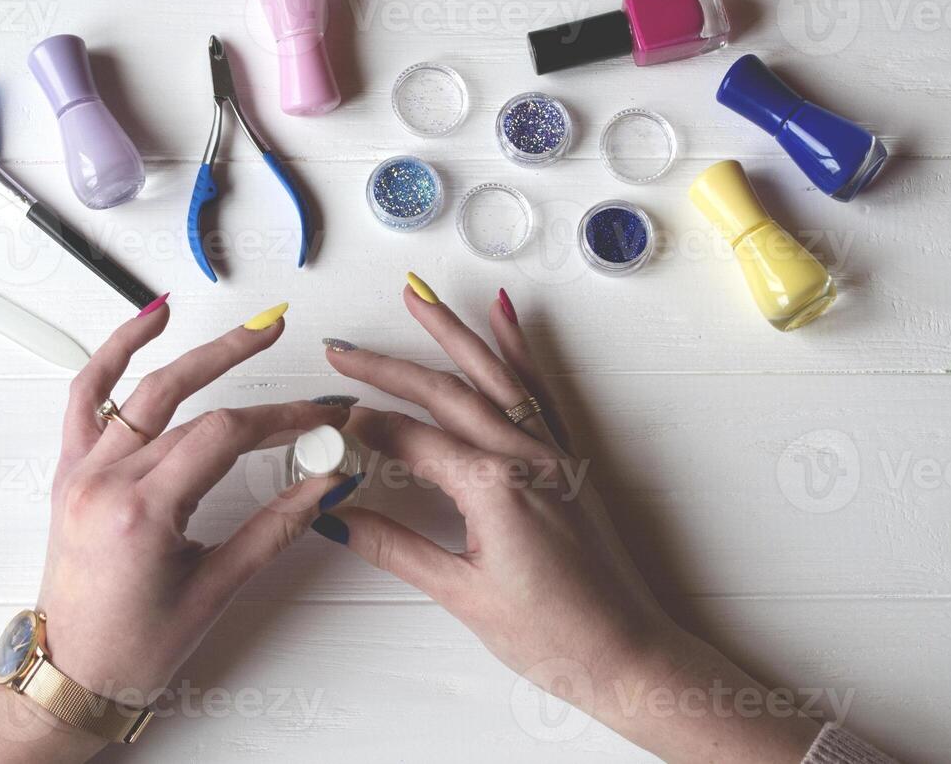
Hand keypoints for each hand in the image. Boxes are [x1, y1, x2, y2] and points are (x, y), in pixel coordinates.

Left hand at [0, 301, 355, 762]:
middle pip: (187, 406)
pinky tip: (148, 322)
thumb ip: (276, 527)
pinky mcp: (69, 472)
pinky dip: (114, 354)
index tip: (319, 415)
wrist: (70, 676)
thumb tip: (327, 483)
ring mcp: (80, 472)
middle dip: (242, 367)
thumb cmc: (134, 648)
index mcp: (141, 513)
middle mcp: (104, 482)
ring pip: (138, 390)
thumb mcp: (217, 590)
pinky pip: (87, 397)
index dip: (281, 418)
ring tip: (232, 325)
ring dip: (189, 351)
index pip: (223, 436)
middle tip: (279, 334)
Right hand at [320, 277, 820, 763]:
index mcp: (494, 488)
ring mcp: (551, 453)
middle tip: (340, 349)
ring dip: (452, 333)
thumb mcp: (461, 594)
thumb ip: (394, 547)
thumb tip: (335, 517)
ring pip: (493, 375)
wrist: (626, 654)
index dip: (362, 427)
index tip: (323, 416)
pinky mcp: (568, 460)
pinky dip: (519, 348)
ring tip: (416, 296)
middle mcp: (524, 456)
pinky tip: (503, 313)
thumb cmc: (553, 636)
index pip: (410, 440)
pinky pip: (539, 389)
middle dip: (387, 367)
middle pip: (444, 394)